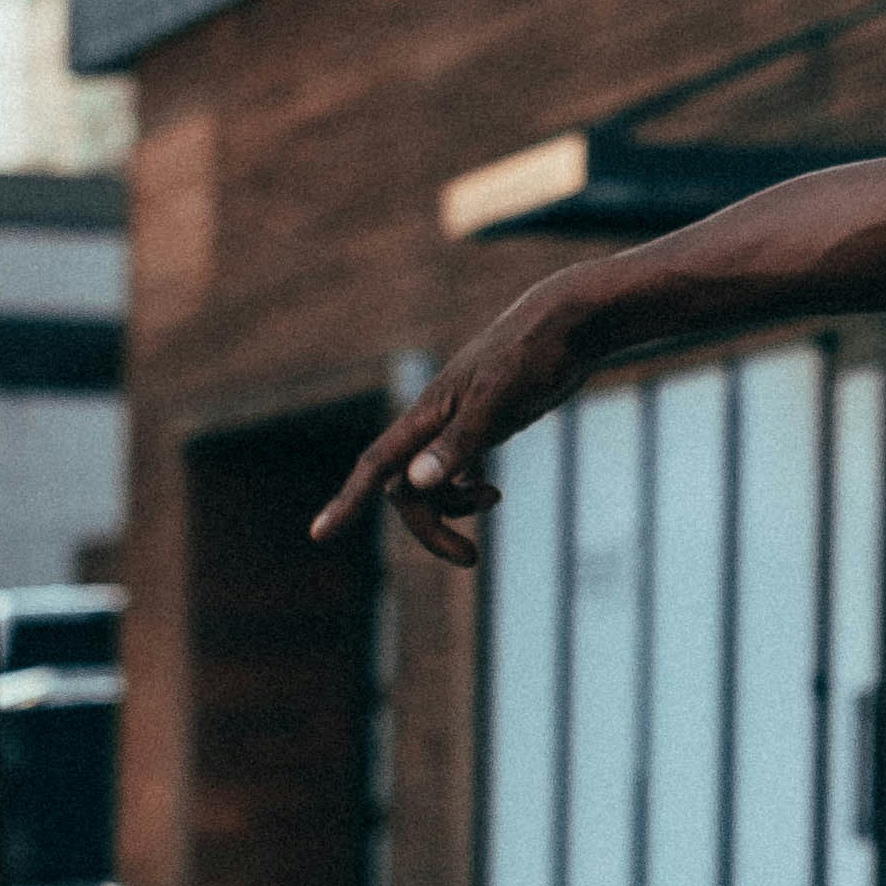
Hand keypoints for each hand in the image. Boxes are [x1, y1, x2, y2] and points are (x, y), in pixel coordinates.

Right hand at [309, 284, 594, 568]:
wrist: (566, 326)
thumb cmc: (533, 355)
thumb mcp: (499, 400)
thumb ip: (460, 442)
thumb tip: (417, 482)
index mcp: (428, 414)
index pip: (375, 466)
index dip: (347, 502)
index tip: (319, 536)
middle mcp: (434, 420)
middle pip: (407, 489)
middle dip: (430, 528)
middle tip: (470, 559)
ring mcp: (457, 422)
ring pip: (431, 482)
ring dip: (452, 508)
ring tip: (492, 499)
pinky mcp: (483, 423)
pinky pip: (454, 469)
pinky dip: (464, 490)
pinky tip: (489, 494)